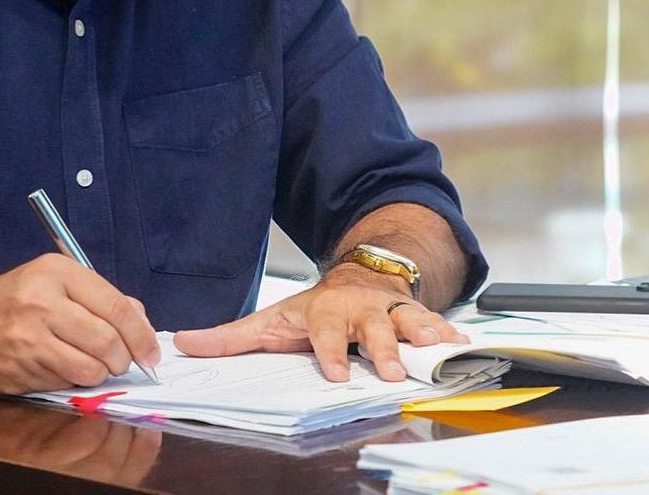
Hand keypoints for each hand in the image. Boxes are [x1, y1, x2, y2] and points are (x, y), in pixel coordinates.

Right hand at [0, 254, 160, 393]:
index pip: (114, 306)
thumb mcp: (54, 279)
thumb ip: (99, 296)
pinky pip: (64, 383)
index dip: (141, 334)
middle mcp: (41, 302)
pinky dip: (72, 381)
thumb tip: (140, 321)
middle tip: (122, 362)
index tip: (151, 351)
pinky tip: (60, 366)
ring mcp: (27, 338)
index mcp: (55, 273)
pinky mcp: (18, 370)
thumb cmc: (13, 299)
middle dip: (123, 359)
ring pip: (89, 369)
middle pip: (106, 341)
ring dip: (99, 374)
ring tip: (90, 363)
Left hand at [172, 264, 467, 381]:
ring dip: (421, 336)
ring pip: (408, 322)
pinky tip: (464, 343)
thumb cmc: (314, 309)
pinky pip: (436, 323)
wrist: (359, 276)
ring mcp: (390, 312)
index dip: (329, 350)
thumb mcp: (271, 319)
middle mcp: (359, 311)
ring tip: (436, 351)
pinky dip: (451, 333)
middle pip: (371, 329)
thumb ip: (231, 336)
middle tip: (388, 372)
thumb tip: (184, 342)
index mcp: (324, 314)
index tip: (334, 371)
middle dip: (380, 349)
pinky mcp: (415, 316)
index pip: (325, 333)